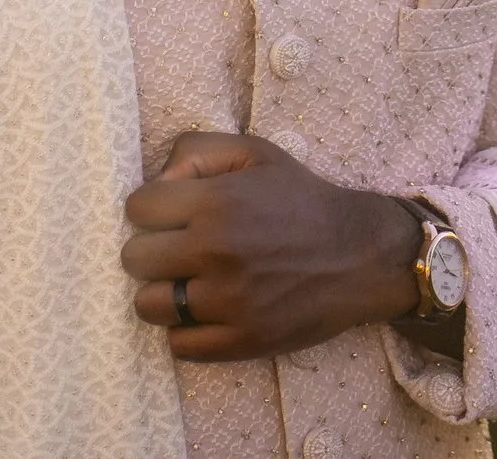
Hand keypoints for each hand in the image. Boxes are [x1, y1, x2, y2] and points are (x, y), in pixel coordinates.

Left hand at [120, 132, 420, 361]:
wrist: (361, 254)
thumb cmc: (301, 199)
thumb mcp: (253, 151)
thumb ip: (194, 151)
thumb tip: (157, 183)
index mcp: (216, 202)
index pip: (136, 209)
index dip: (151, 209)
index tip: (171, 214)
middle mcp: (217, 252)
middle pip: (134, 259)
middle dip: (152, 250)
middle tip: (179, 250)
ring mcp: (229, 302)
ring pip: (148, 306)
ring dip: (163, 293)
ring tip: (189, 283)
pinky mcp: (244, 340)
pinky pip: (180, 345)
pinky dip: (186, 330)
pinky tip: (206, 311)